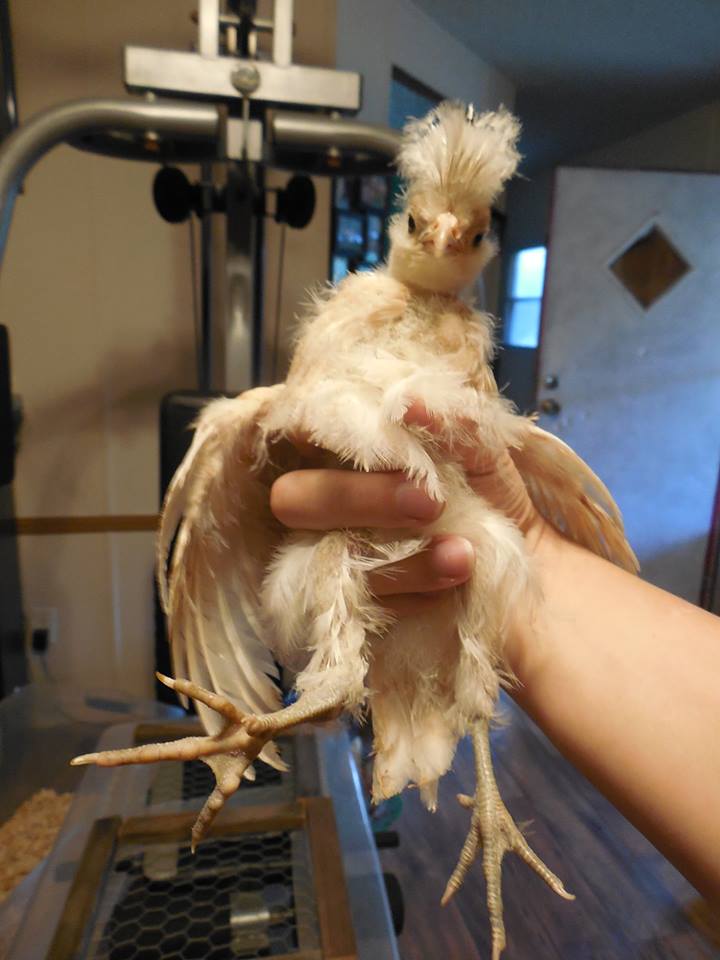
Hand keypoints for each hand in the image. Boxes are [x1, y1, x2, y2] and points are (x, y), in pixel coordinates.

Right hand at [269, 403, 542, 615]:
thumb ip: (452, 425)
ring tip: (464, 554)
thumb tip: (408, 403)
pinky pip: (362, 602)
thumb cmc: (495, 498)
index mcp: (352, 455)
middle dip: (359, 498)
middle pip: (292, 498)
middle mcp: (332, 504)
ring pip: (329, 557)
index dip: (315, 430)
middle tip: (428, 503)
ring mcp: (336, 559)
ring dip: (402, 557)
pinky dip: (412, 591)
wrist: (531, 570)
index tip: (375, 436)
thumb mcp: (486, 454)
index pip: (300, 432)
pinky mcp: (357, 607)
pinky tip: (455, 583)